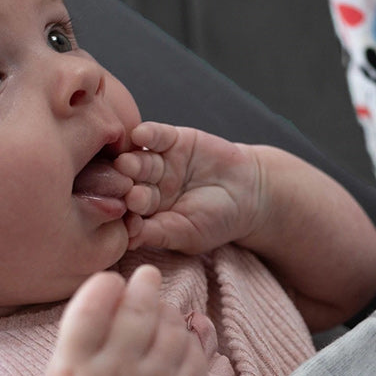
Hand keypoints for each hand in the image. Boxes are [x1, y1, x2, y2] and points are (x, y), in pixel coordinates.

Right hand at [44, 265, 208, 375]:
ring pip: (169, 322)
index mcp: (74, 372)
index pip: (91, 308)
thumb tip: (117, 280)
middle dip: (144, 284)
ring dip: (164, 310)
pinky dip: (182, 336)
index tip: (111, 281)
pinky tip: (169, 346)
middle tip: (147, 275)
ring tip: (154, 317)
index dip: (105, 285)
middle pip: (137, 309)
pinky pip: (192, 344)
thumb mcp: (63, 369)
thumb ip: (81, 326)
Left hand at [115, 122, 263, 253]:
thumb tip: (128, 241)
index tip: (125, 219)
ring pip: (139, 160)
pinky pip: (155, 135)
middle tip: (126, 191)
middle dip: (126, 187)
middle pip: (130, 185)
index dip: (126, 215)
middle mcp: (146, 186)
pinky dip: (147, 134)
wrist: (249, 193)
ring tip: (127, 164)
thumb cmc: (217, 221)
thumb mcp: (188, 234)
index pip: (128, 213)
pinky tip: (140, 135)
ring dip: (132, 162)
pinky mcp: (172, 140)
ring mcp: (158, 162)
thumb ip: (158, 233)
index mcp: (145, 213)